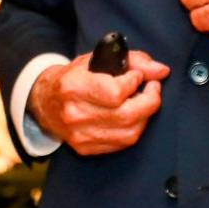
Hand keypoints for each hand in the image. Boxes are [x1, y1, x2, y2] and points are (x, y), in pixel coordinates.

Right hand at [29, 49, 169, 155]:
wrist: (45, 101)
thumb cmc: (76, 75)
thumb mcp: (99, 58)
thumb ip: (134, 60)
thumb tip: (162, 71)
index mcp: (74, 86)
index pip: (114, 93)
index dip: (134, 83)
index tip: (138, 76)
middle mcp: (75, 114)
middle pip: (126, 116)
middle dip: (150, 101)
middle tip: (153, 88)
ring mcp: (80, 135)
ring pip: (128, 133)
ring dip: (145, 116)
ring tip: (144, 100)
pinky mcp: (85, 149)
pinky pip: (121, 143)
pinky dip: (134, 128)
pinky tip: (133, 115)